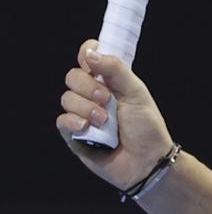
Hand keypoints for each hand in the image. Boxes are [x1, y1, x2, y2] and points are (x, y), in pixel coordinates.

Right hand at [56, 39, 173, 191]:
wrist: (147, 160)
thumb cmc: (146, 126)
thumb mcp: (136, 92)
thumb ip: (115, 70)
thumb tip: (90, 53)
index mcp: (110, 82)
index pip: (89, 58)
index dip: (87, 53)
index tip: (91, 59)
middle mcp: (93, 95)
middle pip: (72, 76)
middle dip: (87, 86)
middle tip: (106, 99)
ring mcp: (83, 114)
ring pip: (66, 98)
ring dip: (85, 107)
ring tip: (104, 121)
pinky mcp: (74, 135)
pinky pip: (62, 120)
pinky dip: (73, 122)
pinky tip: (87, 128)